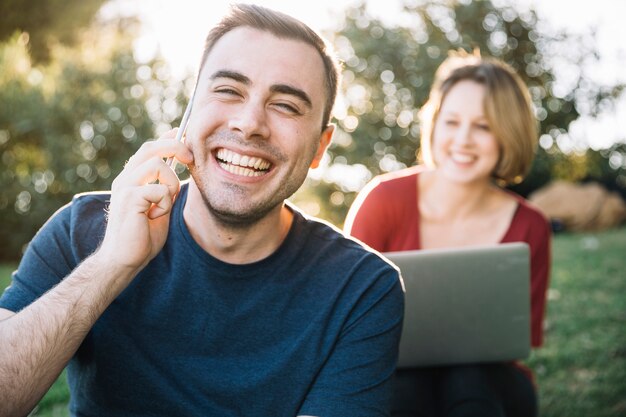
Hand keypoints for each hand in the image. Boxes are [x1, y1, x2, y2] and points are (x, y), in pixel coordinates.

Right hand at [97, 129, 193, 274]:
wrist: (125, 260)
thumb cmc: (143, 237)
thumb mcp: (160, 207)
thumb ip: (166, 188)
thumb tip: (181, 168)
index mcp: (132, 179)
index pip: (150, 148)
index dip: (168, 138)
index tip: (183, 133)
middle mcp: (125, 178)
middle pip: (152, 148)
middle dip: (176, 147)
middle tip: (191, 159)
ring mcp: (124, 187)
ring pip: (159, 165)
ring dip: (171, 186)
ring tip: (164, 206)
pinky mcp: (128, 198)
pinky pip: (159, 189)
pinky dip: (164, 204)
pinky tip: (154, 217)